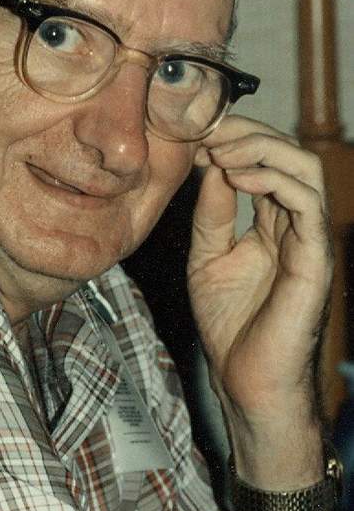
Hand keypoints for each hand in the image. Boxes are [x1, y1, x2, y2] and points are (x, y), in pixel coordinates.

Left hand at [188, 117, 332, 446]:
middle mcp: (296, 225)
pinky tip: (235, 175)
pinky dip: (272, 179)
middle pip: (289, 154)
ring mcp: (309, 240)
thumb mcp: (207, 256)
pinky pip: (306, 204)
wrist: (244, 380)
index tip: (195, 129)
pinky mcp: (315, 260)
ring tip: (219, 149)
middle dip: (247, 133)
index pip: (266, 163)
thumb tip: (209, 165)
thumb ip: (211, 213)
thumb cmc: (230, 324)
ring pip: (305, 168)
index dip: (235, 139)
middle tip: (207, 129)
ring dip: (260, 148)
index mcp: (273, 223)